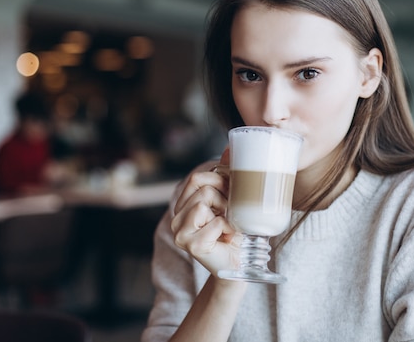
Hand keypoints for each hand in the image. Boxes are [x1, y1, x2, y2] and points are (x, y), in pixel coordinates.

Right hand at [171, 150, 240, 275]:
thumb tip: (229, 149)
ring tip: (228, 227)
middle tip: (231, 214)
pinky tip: (227, 238)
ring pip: (204, 202)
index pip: (195, 178)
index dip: (217, 180)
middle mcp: (176, 219)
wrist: (237, 264)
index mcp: (183, 207)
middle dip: (223, 198)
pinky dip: (228, 228)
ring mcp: (180, 233)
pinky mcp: (190, 245)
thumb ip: (225, 178)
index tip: (231, 192)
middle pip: (201, 189)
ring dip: (225, 213)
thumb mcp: (230, 201)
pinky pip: (215, 222)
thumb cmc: (234, 232)